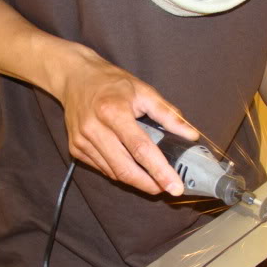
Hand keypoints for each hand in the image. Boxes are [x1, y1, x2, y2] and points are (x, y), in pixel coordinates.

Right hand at [60, 48, 197, 195]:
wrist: (75, 77)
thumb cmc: (112, 83)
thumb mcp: (144, 91)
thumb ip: (168, 114)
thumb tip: (191, 135)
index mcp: (113, 111)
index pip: (140, 148)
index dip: (159, 170)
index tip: (175, 186)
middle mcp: (94, 128)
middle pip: (125, 168)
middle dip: (149, 184)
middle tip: (168, 189)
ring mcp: (82, 141)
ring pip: (114, 173)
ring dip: (136, 181)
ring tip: (154, 180)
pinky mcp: (76, 149)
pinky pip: (103, 169)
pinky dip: (120, 173)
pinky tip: (132, 168)